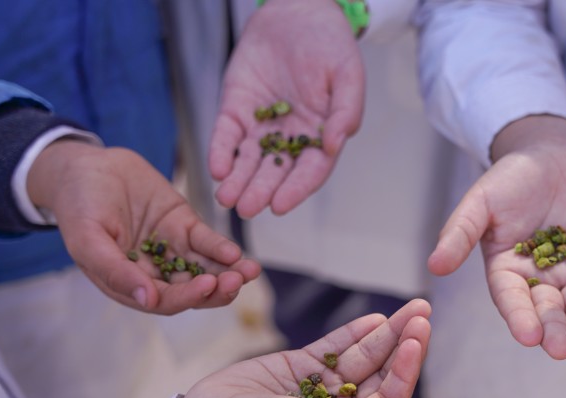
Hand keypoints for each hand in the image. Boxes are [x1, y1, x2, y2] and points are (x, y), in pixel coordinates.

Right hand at [27, 141, 260, 313]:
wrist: (86, 166)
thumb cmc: (78, 205)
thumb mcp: (87, 238)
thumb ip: (115, 271)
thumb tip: (148, 300)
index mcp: (130, 284)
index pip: (165, 301)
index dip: (187, 298)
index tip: (206, 287)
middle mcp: (155, 273)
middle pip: (193, 290)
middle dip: (217, 289)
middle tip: (236, 281)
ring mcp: (173, 250)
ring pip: (206, 269)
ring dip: (229, 273)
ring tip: (250, 270)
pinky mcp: (185, 227)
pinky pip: (207, 242)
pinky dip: (222, 248)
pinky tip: (236, 251)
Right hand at [179, 298, 430, 397]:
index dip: (404, 371)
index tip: (416, 342)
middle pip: (381, 376)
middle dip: (403, 346)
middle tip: (422, 315)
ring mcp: (320, 391)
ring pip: (361, 359)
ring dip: (386, 335)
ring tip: (412, 309)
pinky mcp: (300, 370)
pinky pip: (334, 349)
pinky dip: (354, 334)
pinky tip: (376, 320)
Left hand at [209, 0, 363, 216]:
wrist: (297, 12)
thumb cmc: (330, 44)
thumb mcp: (348, 74)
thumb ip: (346, 110)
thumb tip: (335, 145)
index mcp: (320, 135)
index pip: (309, 171)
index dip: (295, 190)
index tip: (280, 206)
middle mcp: (290, 138)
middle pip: (275, 172)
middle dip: (260, 191)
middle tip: (246, 209)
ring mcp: (262, 125)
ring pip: (248, 161)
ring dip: (238, 181)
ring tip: (226, 198)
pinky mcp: (236, 109)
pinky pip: (227, 136)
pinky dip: (221, 152)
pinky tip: (217, 168)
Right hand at [428, 115, 565, 360]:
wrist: (555, 152)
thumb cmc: (512, 177)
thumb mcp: (481, 202)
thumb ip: (460, 234)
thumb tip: (434, 266)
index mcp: (507, 271)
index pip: (513, 300)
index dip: (521, 318)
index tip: (529, 337)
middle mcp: (540, 279)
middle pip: (548, 310)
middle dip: (556, 331)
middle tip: (563, 350)